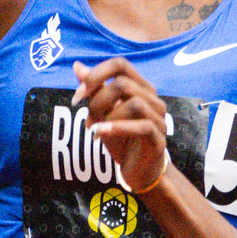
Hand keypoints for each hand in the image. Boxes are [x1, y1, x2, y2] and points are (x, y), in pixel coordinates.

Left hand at [72, 58, 168, 192]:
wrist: (138, 173)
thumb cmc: (122, 141)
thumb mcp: (103, 114)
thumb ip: (94, 91)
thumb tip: (77, 67)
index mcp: (141, 89)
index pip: (120, 65)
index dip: (97, 75)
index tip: (79, 94)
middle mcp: (154, 100)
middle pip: (123, 83)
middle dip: (98, 99)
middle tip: (87, 118)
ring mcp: (159, 119)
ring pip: (134, 103)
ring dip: (108, 116)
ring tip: (96, 130)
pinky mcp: (158, 139)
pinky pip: (142, 126)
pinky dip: (118, 128)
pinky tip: (100, 133)